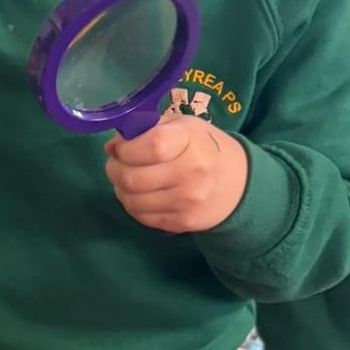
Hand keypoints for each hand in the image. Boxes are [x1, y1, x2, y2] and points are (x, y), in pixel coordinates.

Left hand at [104, 116, 248, 233]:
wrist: (238, 185)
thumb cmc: (203, 148)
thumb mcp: (182, 126)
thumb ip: (146, 129)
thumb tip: (112, 147)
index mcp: (191, 140)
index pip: (151, 146)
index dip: (126, 149)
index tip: (121, 148)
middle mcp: (192, 172)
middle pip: (133, 178)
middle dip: (114, 170)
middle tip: (116, 164)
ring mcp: (188, 202)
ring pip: (132, 201)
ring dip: (120, 190)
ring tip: (127, 180)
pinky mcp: (183, 223)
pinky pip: (142, 217)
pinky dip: (133, 206)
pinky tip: (141, 195)